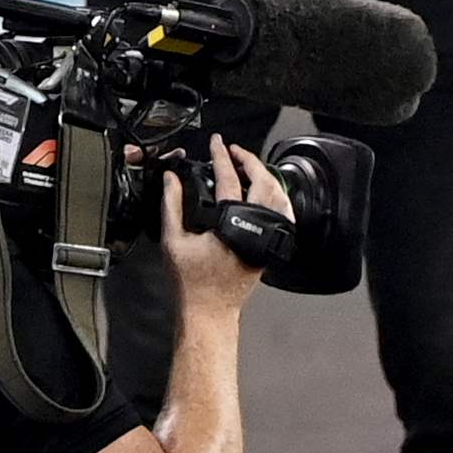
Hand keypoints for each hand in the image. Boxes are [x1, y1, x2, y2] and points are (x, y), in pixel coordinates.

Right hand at [165, 141, 284, 312]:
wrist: (210, 309)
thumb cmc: (191, 281)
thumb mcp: (173, 239)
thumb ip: (171, 204)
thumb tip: (171, 178)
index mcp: (229, 224)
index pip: (229, 180)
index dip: (222, 157)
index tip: (218, 143)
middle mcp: (254, 228)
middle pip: (263, 183)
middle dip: (250, 160)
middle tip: (234, 151)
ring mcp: (267, 238)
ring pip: (278, 198)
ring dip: (264, 177)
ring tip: (247, 167)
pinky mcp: (271, 246)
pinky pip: (281, 214)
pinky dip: (274, 197)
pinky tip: (262, 191)